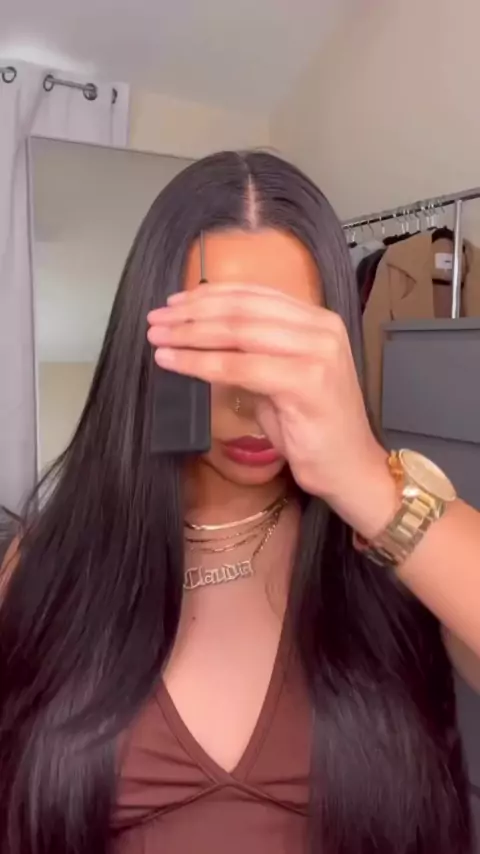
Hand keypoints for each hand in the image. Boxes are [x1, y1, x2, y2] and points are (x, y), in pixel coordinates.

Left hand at [147, 283, 396, 537]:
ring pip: (238, 333)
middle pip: (242, 309)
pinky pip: (241, 367)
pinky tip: (175, 362)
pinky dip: (202, 363)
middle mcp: (321, 327)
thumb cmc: (312, 427)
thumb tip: (202, 336)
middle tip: (156, 321)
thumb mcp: (279, 378)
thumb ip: (252, 352)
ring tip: (158, 338)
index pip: (254, 294)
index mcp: (317, 319)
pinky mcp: (307, 381)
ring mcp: (317, 352)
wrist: (349, 468)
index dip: (209, 295)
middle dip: (192, 313)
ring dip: (191, 334)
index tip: (174, 303)